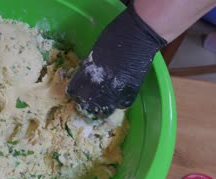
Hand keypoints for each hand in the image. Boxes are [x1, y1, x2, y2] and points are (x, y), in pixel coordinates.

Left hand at [66, 3, 165, 119]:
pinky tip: (118, 99)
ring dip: (103, 107)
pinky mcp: (132, 89)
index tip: (76, 95)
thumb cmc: (116, 34)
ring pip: (106, 108)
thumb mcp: (96, 50)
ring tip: (102, 106)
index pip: (75, 91)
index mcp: (89, 71)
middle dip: (87, 105)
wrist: (140, 33)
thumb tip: (87, 75)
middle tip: (88, 105)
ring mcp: (117, 88)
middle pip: (89, 103)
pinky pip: (123, 103)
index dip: (75, 94)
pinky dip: (120, 102)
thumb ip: (90, 65)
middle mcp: (101, 83)